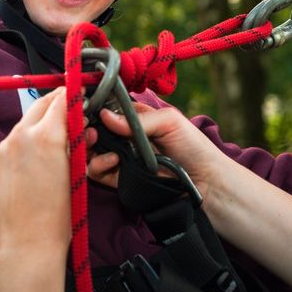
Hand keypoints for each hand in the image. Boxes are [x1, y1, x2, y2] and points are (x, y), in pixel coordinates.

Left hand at [0, 87, 69, 254]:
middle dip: (57, 103)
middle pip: (41, 103)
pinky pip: (15, 137)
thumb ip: (75, 138)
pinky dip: (27, 138)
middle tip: (71, 108)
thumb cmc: (58, 212)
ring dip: (41, 120)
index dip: (74, 95)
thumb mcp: (77, 168)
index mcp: (47, 136)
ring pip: (27, 120)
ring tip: (56, 134)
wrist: (30, 239)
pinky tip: (38, 153)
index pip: (62, 99)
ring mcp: (5, 146)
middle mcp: (22, 135)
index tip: (80, 95)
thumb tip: (78, 119)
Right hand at [88, 103, 231, 210]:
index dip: (94, 108)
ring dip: (90, 147)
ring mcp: (121, 158)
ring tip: (99, 144)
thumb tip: (104, 116)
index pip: (107, 108)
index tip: (84, 108)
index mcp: (135, 117)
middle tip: (89, 130)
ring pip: (91, 152)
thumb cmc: (193, 146)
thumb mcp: (169, 121)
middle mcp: (125, 136)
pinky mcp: (120, 179)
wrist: (207, 183)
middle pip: (94, 130)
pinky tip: (112, 161)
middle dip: (86, 129)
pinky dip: (99, 166)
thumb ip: (137, 119)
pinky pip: (98, 173)